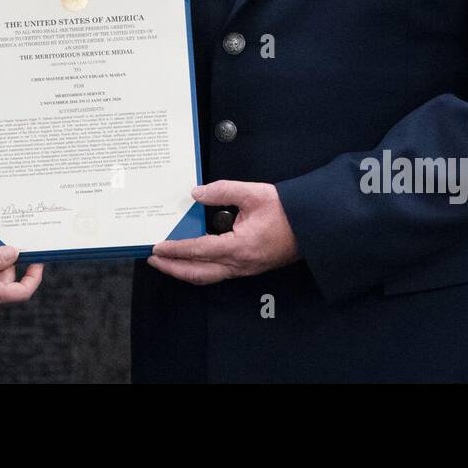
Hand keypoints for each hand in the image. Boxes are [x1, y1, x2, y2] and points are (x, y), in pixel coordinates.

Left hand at [146, 181, 299, 284]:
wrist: (314, 225)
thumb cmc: (288, 210)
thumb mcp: (254, 193)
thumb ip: (222, 191)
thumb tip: (196, 194)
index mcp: (240, 247)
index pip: (199, 250)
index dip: (176, 249)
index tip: (158, 247)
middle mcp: (240, 264)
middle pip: (198, 273)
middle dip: (173, 268)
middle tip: (153, 260)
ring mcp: (246, 269)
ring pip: (208, 276)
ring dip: (185, 271)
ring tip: (167, 262)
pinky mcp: (250, 267)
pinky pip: (219, 273)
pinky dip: (200, 269)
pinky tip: (193, 260)